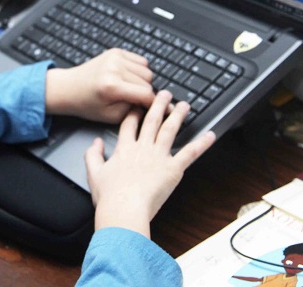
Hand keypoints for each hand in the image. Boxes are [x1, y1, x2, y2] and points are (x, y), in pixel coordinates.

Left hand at [45, 49, 154, 123]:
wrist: (69, 88)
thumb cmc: (87, 104)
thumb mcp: (111, 116)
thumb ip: (134, 111)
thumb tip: (153, 105)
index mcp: (112, 86)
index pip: (146, 94)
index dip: (153, 103)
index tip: (157, 108)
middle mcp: (114, 68)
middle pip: (148, 81)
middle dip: (145, 93)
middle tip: (134, 100)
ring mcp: (115, 57)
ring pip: (147, 70)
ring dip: (143, 81)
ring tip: (129, 89)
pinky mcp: (115, 52)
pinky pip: (140, 60)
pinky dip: (138, 70)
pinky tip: (128, 77)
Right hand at [84, 90, 215, 236]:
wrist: (123, 209)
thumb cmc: (109, 196)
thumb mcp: (93, 173)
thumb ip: (93, 155)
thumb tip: (95, 143)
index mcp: (124, 149)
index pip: (130, 124)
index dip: (135, 112)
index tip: (138, 104)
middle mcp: (142, 148)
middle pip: (151, 121)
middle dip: (158, 105)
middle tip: (164, 94)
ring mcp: (158, 157)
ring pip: (170, 130)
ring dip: (178, 115)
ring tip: (184, 105)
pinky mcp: (172, 169)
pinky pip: (190, 153)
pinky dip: (201, 143)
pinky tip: (210, 134)